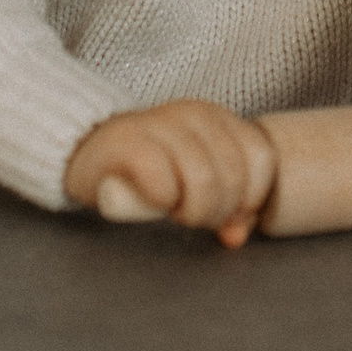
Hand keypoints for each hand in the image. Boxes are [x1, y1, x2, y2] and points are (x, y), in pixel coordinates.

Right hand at [62, 99, 277, 246]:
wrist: (90, 150)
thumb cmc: (148, 168)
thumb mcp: (195, 179)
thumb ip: (224, 204)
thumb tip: (237, 236)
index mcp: (218, 118)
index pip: (261, 158)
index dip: (252, 197)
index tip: (230, 215)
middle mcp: (195, 114)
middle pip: (233, 177)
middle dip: (217, 212)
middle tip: (194, 218)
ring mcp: (162, 124)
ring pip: (203, 180)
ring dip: (191, 211)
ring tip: (175, 211)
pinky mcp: (129, 142)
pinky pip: (162, 182)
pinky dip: (163, 200)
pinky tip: (154, 201)